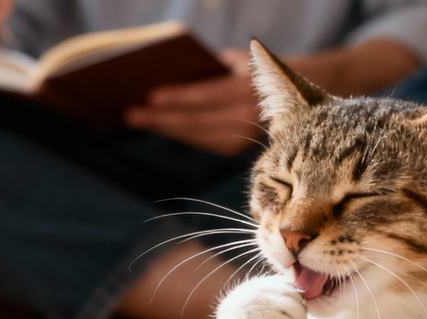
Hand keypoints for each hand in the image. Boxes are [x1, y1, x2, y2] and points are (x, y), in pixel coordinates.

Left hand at [124, 48, 264, 156]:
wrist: (296, 99)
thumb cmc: (257, 71)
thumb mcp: (237, 61)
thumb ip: (210, 69)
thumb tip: (171, 76)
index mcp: (249, 90)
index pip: (207, 96)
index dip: (178, 98)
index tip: (151, 96)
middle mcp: (248, 117)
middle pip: (195, 121)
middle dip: (160, 118)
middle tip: (130, 114)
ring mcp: (243, 137)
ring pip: (195, 135)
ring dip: (164, 127)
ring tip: (137, 119)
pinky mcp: (235, 149)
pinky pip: (200, 141)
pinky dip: (178, 132)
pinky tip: (158, 125)